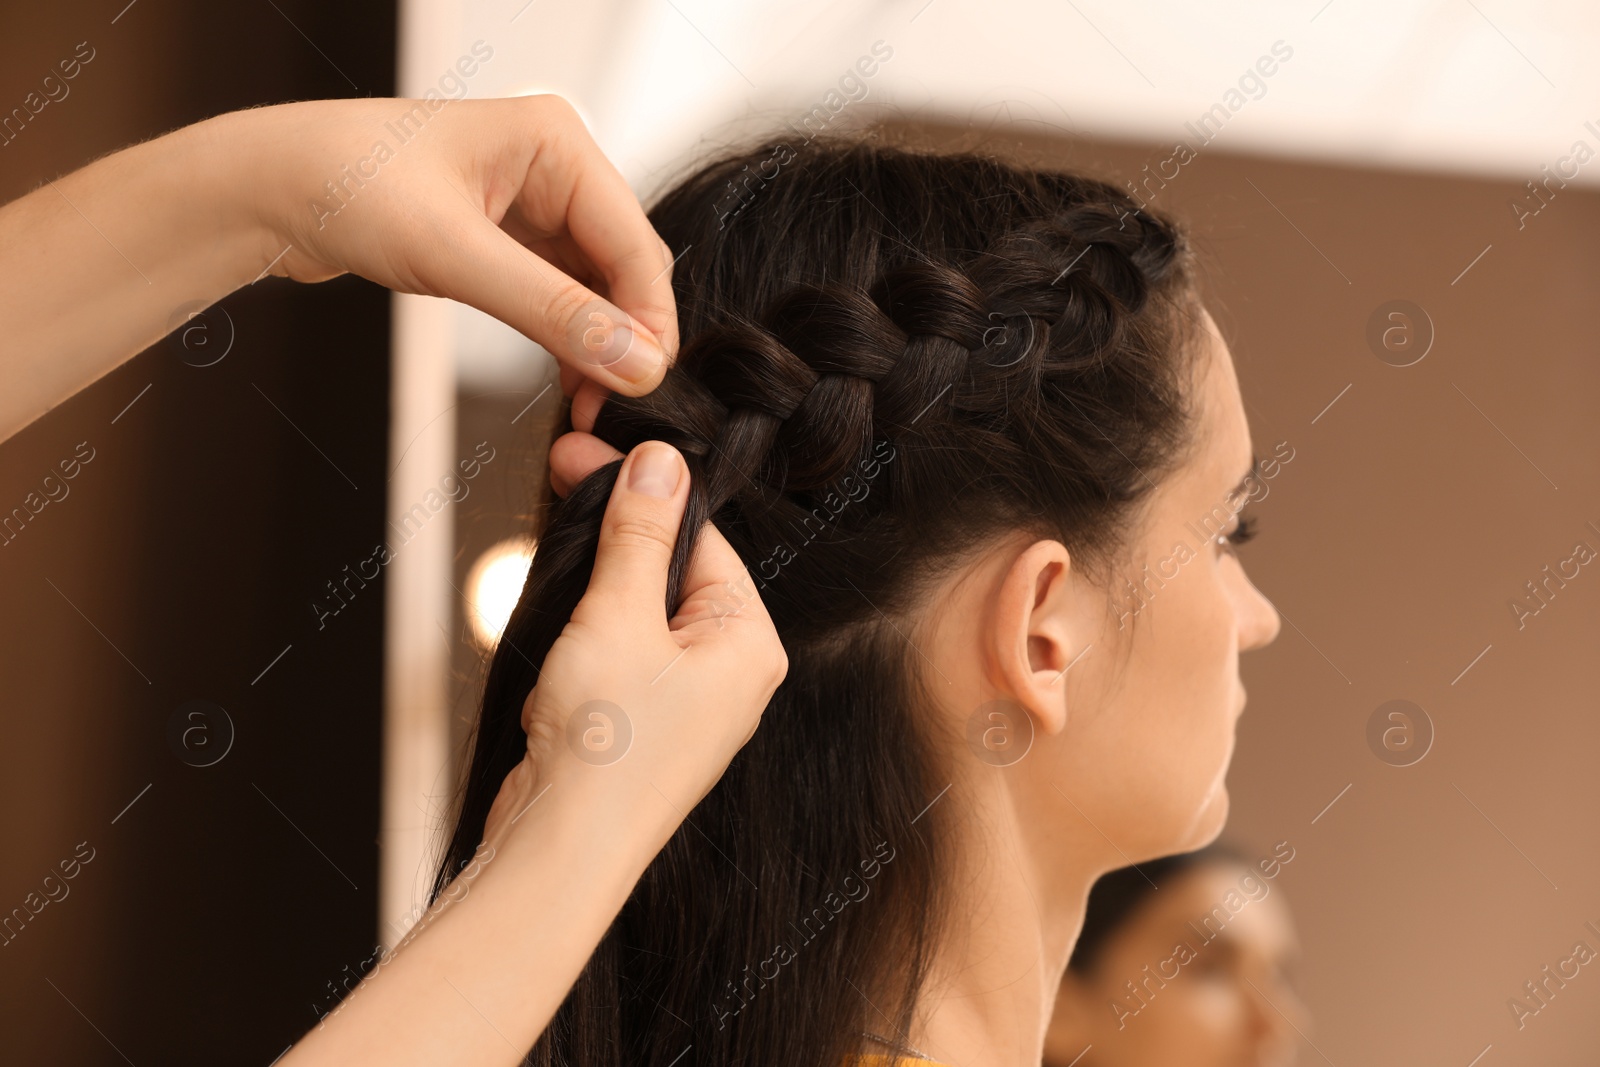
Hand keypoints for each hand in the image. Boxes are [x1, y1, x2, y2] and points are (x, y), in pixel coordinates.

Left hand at [237, 95, 677, 396]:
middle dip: (627, 335)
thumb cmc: (343, 185)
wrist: (267, 188)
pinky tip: (569, 378)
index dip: (649, 318)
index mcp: (556, 140)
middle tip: (618, 404)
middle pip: (625, 265)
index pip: (633, 240)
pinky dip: (568, 338)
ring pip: (597, 287)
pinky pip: (561, 295)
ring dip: (599, 343)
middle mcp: (554, 166)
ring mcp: (532, 204)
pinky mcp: (507, 239)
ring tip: (593, 401)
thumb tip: (633, 361)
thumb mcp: (453, 254)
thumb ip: (549, 311)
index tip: (649, 383)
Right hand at [481, 441, 786, 845]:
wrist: (561, 850)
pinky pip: (616, 657)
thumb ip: (638, 534)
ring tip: (553, 572)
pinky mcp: (642, 728)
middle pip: (670, 573)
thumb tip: (661, 462)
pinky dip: (583, 639)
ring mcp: (687, 706)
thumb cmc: (606, 744)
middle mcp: (729, 674)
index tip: (585, 456)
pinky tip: (553, 641)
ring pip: (636, 615)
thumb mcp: (619, 616)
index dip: (641, 496)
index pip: (702, 540)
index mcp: (749, 644)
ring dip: (592, 591)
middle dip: (612, 538)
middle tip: (560, 479)